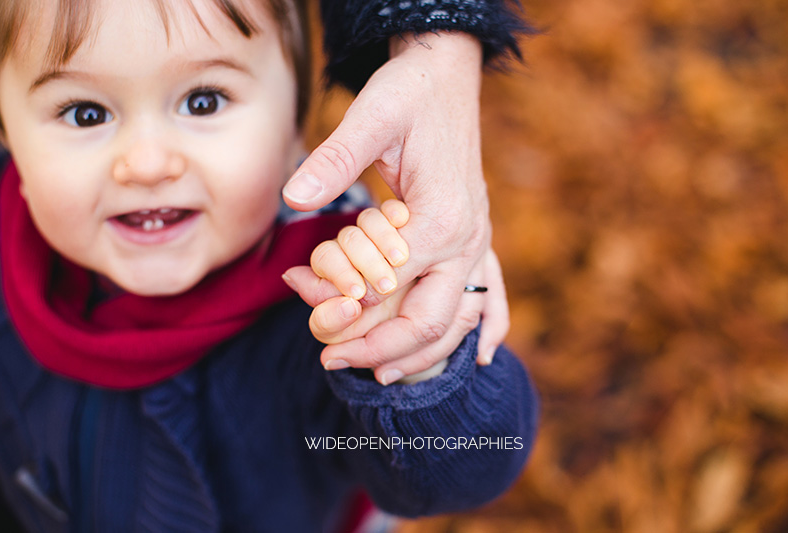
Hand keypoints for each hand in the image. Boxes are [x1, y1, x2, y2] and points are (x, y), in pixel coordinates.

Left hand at [283, 32, 508, 375]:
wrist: (447, 74)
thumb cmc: (409, 93)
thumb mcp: (371, 115)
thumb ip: (335, 158)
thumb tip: (295, 196)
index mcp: (441, 215)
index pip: (392, 287)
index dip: (350, 314)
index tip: (314, 329)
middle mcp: (467, 237)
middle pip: (431, 318)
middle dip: (381, 350)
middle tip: (333, 362)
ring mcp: (477, 241)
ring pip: (458, 318)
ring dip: (419, 353)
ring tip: (378, 376)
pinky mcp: (476, 237)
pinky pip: (493, 294)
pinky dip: (488, 329)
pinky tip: (485, 356)